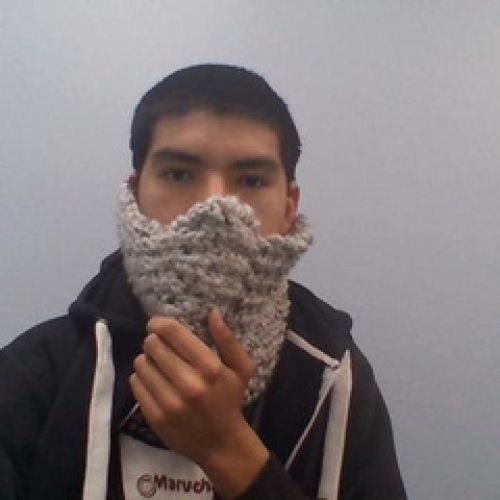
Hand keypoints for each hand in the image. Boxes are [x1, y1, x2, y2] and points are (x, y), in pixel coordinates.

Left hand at [130, 310, 269, 497]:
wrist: (221, 443)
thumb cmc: (230, 400)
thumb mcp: (240, 368)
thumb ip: (228, 339)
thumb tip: (213, 312)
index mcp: (210, 367)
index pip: (171, 332)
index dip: (159, 323)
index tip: (157, 324)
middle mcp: (188, 383)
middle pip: (153, 345)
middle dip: (153, 341)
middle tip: (159, 345)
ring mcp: (170, 402)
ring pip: (141, 363)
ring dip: (147, 358)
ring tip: (156, 363)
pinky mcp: (155, 416)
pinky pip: (135, 383)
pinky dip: (141, 377)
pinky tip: (152, 379)